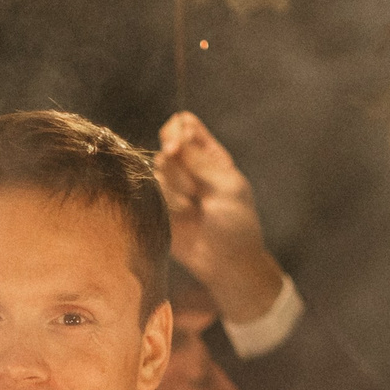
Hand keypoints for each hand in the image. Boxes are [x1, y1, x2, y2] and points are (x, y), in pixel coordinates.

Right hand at [155, 111, 287, 323]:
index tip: (181, 141)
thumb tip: (174, 137)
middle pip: (168, 143)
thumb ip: (199, 160)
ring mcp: (174, 188)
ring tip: (194, 206)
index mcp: (212, 157)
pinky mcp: (161, 207)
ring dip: (176, 184)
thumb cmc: (236, 224)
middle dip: (174, 155)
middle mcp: (190, 169)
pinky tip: (184, 215)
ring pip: (159, 168)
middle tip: (181, 168)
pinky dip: (168, 201)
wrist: (225, 263)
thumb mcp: (227, 186)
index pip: (187, 127)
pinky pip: (153, 192)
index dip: (180, 129)